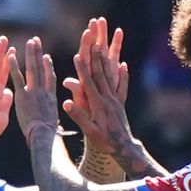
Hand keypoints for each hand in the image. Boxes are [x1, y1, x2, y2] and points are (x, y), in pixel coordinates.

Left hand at [9, 37, 59, 140]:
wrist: (43, 134)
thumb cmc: (48, 134)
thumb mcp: (54, 123)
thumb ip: (53, 118)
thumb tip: (57, 126)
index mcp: (51, 97)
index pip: (50, 78)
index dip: (48, 66)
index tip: (46, 56)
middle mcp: (43, 91)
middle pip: (41, 68)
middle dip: (39, 53)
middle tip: (36, 40)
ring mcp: (33, 91)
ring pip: (32, 69)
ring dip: (30, 54)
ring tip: (29, 42)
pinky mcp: (22, 95)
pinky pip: (17, 78)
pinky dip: (13, 66)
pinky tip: (10, 56)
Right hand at [62, 17, 129, 152]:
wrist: (123, 148)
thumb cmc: (104, 142)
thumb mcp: (89, 131)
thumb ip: (79, 116)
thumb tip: (67, 103)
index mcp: (98, 105)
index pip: (88, 83)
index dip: (83, 69)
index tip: (78, 55)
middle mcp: (108, 99)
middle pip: (101, 74)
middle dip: (96, 57)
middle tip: (93, 41)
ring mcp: (115, 100)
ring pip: (110, 76)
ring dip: (106, 60)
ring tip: (103, 46)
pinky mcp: (120, 103)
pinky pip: (122, 86)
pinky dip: (122, 74)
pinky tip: (123, 64)